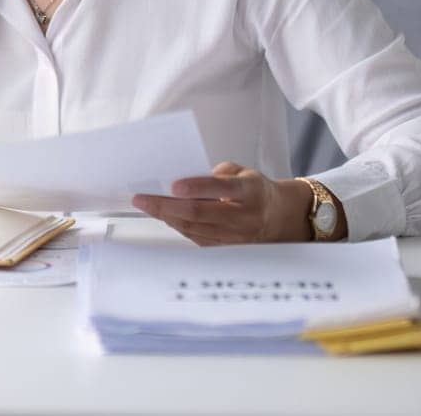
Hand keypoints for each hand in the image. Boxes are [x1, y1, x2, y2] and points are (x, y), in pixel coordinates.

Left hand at [131, 161, 316, 245]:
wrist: (279, 218)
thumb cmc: (254, 190)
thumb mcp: (243, 172)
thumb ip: (217, 173)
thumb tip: (184, 179)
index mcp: (250, 191)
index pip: (221, 188)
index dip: (196, 187)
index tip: (173, 185)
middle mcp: (245, 217)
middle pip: (200, 213)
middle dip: (166, 206)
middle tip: (142, 198)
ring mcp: (237, 237)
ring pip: (194, 228)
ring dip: (166, 217)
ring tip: (147, 206)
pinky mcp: (228, 249)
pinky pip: (197, 239)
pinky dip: (178, 227)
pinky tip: (164, 216)